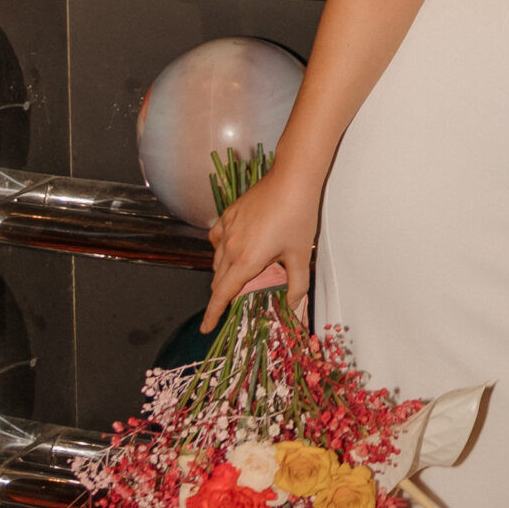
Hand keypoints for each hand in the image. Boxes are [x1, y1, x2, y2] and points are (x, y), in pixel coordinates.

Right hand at [201, 167, 319, 332]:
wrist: (292, 179)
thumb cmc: (298, 216)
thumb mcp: (301, 255)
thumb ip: (297, 285)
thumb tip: (293, 307)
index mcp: (246, 260)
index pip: (222, 294)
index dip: (213, 314)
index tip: (207, 328)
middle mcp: (231, 246)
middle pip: (219, 280)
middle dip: (224, 295)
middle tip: (237, 302)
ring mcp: (227, 228)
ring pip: (217, 260)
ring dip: (224, 273)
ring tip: (241, 276)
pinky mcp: (228, 214)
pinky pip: (217, 238)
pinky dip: (221, 249)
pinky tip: (234, 249)